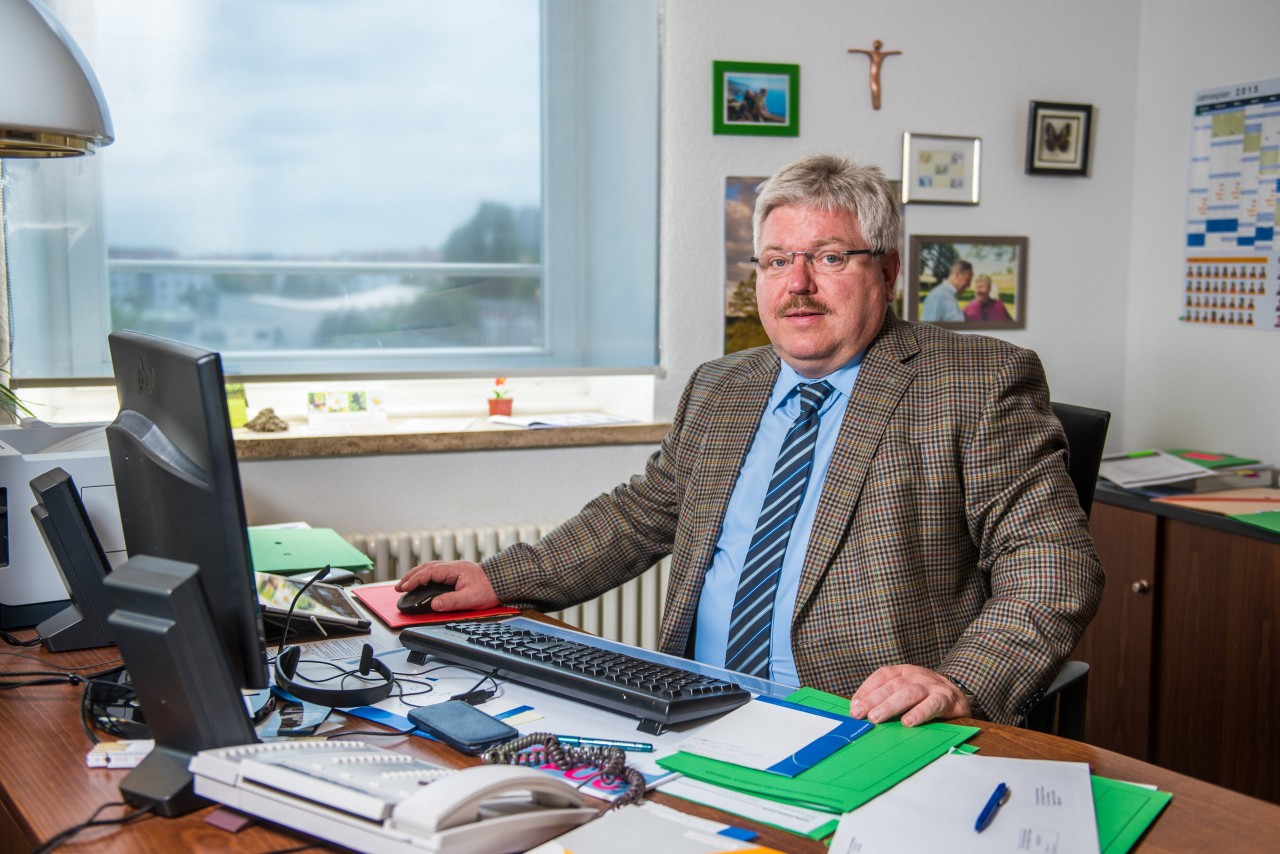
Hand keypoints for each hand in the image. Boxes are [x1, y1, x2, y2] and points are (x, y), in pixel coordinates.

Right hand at [394, 560, 499, 611]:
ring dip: (416, 575)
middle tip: (399, 587)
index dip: (415, 580)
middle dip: (410, 577)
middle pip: (426, 567)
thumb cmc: (489, 589)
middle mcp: (453, 566)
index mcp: (455, 569)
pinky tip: (421, 581)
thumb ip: (451, 601)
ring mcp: (454, 568)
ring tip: (405, 584)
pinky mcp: (456, 572)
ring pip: (429, 567)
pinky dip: (424, 575)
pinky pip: (435, 571)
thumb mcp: (471, 599)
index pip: (429, 572)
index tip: (404, 588)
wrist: (503, 581)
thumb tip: (434, 605)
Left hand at [848, 664, 970, 726]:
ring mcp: (932, 686)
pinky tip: (907, 722)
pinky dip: (919, 713)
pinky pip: (931, 705)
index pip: (882, 675)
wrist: (959, 696)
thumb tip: (859, 709)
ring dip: (890, 706)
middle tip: (860, 714)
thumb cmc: (925, 696)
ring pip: (909, 693)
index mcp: (904, 671)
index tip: (854, 704)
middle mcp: (916, 675)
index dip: (867, 688)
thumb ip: (886, 697)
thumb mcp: (906, 690)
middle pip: (893, 685)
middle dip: (873, 699)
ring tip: (876, 718)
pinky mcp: (946, 699)